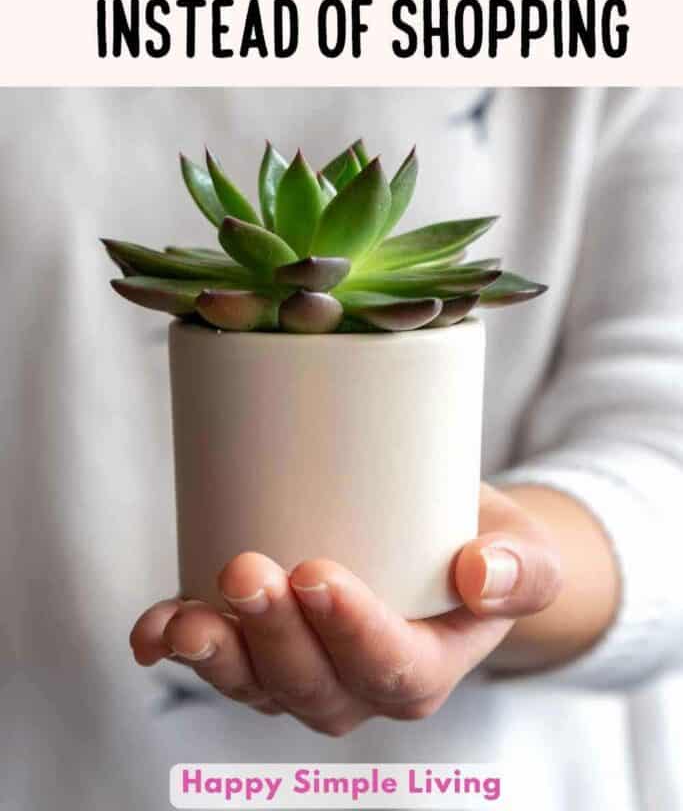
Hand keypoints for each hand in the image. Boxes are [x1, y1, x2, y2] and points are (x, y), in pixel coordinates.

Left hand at [130, 484, 562, 734]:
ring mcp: (302, 671)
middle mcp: (357, 687)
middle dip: (273, 636)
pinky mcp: (261, 642)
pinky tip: (150, 629)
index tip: (318, 575)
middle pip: (310, 684)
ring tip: (183, 618)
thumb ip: (522, 568)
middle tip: (247, 570)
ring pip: (254, 685)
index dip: (351, 633)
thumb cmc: (486, 547)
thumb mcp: (529, 553)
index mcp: (423, 670)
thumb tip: (479, 571)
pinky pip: (217, 659)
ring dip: (214, 654)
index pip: (390, 670)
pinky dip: (175, 646)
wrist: (445, 543)